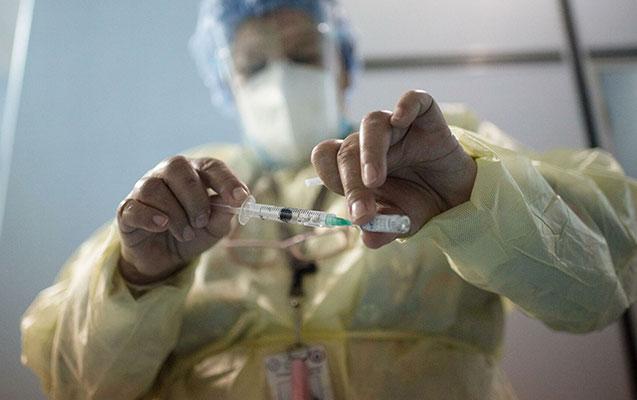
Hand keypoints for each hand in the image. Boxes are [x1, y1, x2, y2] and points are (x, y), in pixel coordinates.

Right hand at [116, 156, 248, 283]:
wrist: (164, 258)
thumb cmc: (192, 233)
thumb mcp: (214, 228)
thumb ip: (225, 214)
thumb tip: (238, 201)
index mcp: (194, 173)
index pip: (211, 166)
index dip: (227, 180)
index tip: (241, 197)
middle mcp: (166, 174)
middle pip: (177, 168)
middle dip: (195, 198)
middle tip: (202, 221)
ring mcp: (143, 189)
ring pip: (155, 188)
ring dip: (176, 214)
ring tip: (186, 234)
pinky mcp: (127, 210)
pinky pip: (135, 207)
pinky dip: (151, 217)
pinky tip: (163, 226)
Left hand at [311, 90, 476, 247]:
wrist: (457, 195)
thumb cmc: (418, 202)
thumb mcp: (399, 222)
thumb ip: (381, 229)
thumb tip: (367, 238)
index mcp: (354, 163)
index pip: (327, 157)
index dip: (330, 178)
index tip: (350, 207)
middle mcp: (370, 141)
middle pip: (347, 148)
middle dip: (350, 182)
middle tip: (362, 212)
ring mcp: (397, 126)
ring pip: (372, 123)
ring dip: (369, 152)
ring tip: (374, 181)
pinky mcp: (426, 116)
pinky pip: (414, 99)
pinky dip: (406, 105)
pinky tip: (401, 120)